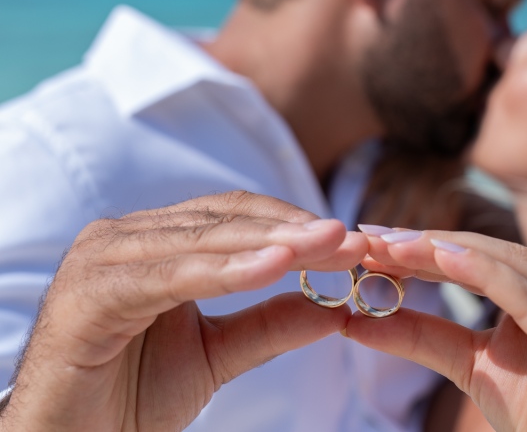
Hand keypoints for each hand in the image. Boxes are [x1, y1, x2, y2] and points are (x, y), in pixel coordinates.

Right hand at [0, 191, 366, 431]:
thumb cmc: (130, 395)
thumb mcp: (216, 355)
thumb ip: (269, 326)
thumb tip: (335, 308)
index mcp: (155, 243)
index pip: (236, 216)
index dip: (295, 224)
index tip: (351, 241)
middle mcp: (126, 238)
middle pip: (225, 220)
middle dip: (295, 230)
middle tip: (352, 239)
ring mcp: (103, 260)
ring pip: (201, 241)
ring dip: (271, 243)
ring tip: (326, 247)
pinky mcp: (87, 295)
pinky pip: (168, 276)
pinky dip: (223, 271)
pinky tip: (273, 268)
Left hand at [347, 231, 526, 431]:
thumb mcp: (472, 366)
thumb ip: (422, 337)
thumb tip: (357, 320)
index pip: (477, 254)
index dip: (421, 246)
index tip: (369, 241)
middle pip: (486, 251)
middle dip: (422, 244)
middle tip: (367, 237)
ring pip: (502, 263)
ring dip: (440, 251)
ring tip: (389, 246)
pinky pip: (526, 295)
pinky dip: (481, 272)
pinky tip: (440, 256)